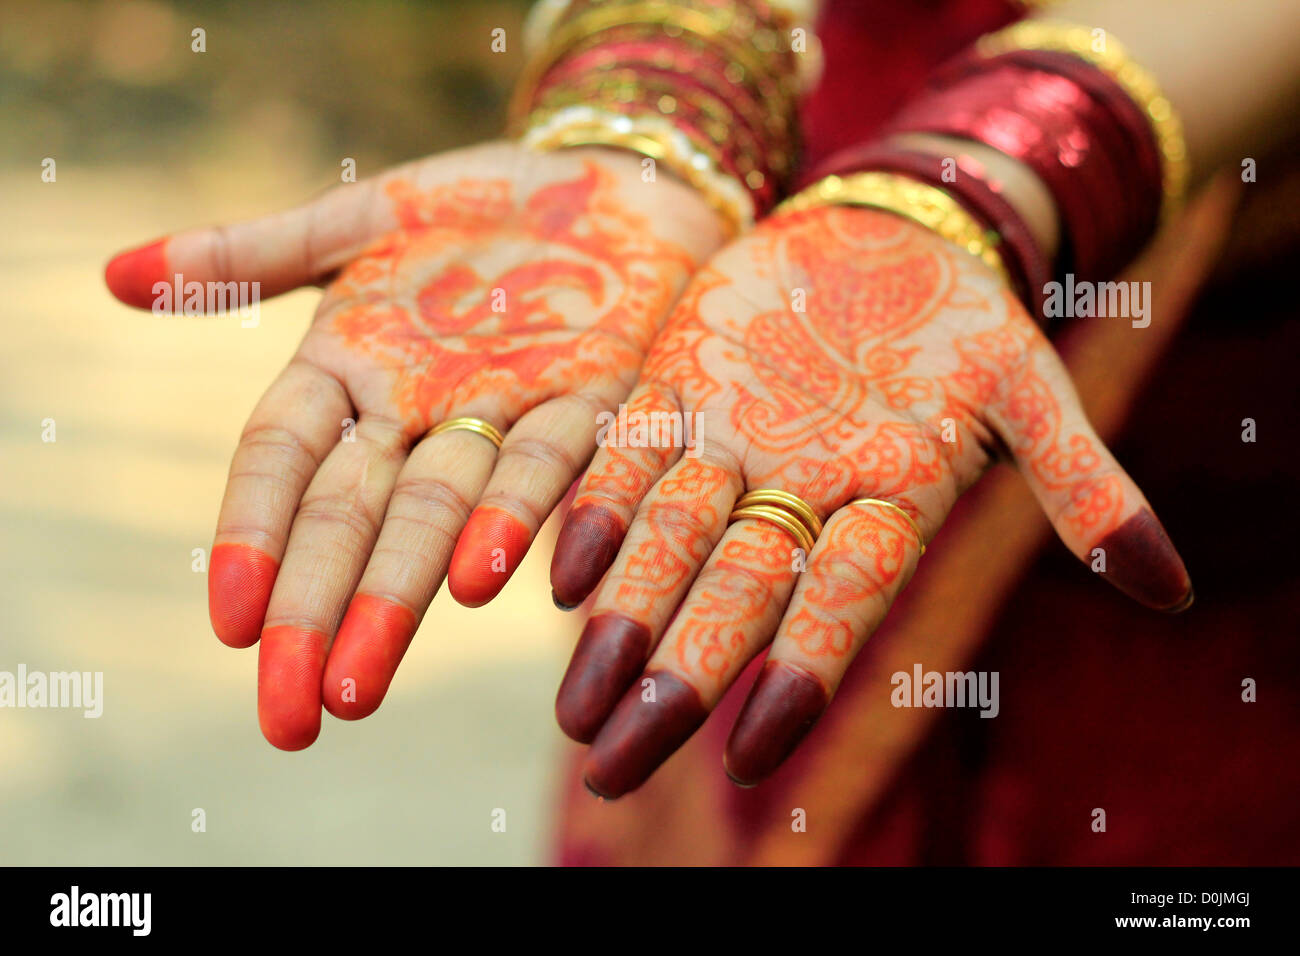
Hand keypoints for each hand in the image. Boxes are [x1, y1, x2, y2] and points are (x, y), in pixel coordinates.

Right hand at [105, 141, 724, 748]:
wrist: (609, 181)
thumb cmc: (479, 203)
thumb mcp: (366, 213)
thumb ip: (258, 252)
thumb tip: (116, 275)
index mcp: (349, 366)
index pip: (280, 460)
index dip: (251, 534)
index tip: (230, 624)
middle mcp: (417, 407)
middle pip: (351, 517)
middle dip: (317, 612)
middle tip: (292, 716)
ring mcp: (500, 411)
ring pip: (438, 514)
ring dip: (398, 598)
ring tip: (362, 680)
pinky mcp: (591, 401)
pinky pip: (552, 461)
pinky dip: (515, 517)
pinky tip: (484, 578)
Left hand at [548, 204, 1192, 795]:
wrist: (880, 232)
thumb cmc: (962, 318)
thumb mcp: (1030, 385)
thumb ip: (1082, 482)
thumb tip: (1169, 590)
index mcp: (882, 502)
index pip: (841, 601)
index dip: (798, 672)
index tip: (748, 753)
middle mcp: (795, 491)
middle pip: (732, 595)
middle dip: (677, 679)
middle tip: (614, 763)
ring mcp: (729, 442)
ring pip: (666, 541)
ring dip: (620, 620)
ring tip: (577, 703)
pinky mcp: (676, 387)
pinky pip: (628, 453)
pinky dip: (598, 509)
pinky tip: (564, 572)